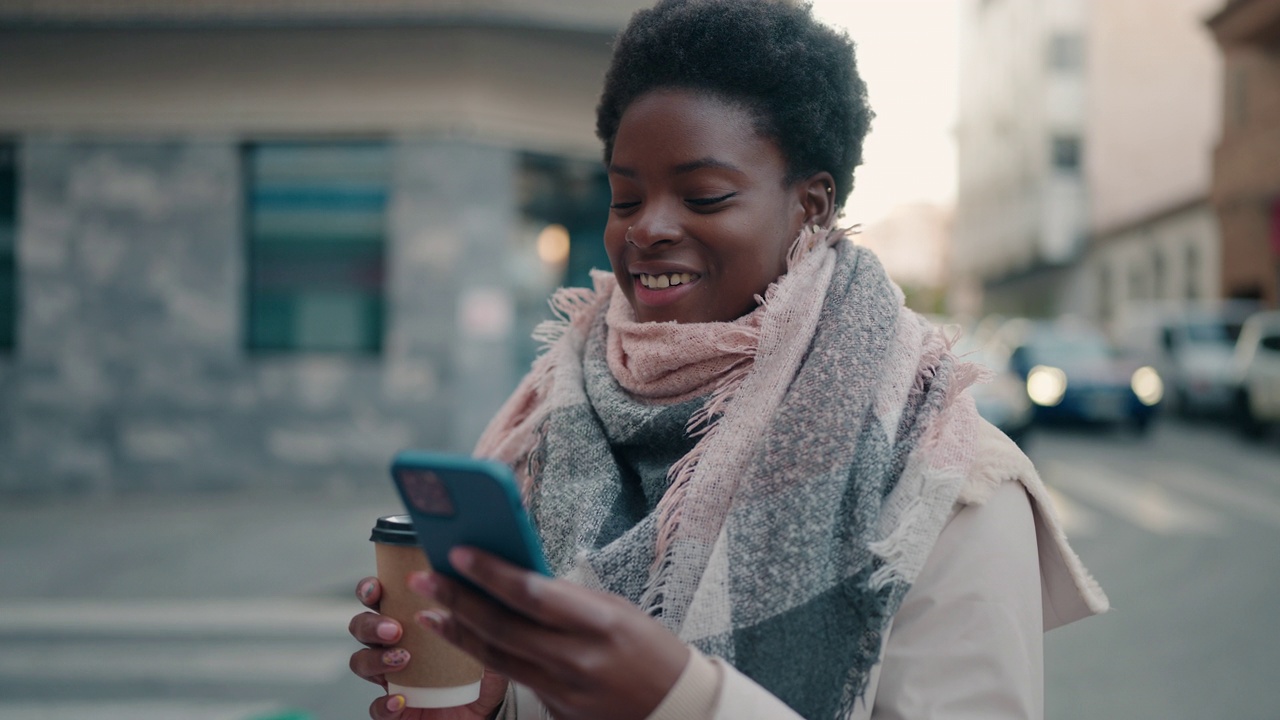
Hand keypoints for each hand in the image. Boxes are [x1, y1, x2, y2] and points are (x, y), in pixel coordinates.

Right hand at [348, 576, 508, 719]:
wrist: (484, 711)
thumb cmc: (479, 670)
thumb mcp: (484, 638)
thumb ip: (474, 617)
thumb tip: (464, 589)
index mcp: (409, 621)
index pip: (378, 598)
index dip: (369, 590)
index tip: (377, 590)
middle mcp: (393, 645)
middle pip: (360, 627)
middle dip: (371, 625)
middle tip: (395, 629)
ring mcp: (390, 677)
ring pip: (360, 663)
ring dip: (374, 659)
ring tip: (403, 659)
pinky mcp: (393, 709)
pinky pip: (375, 708)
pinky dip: (383, 704)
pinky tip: (400, 700)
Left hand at [410, 548, 690, 719]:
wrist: (675, 707)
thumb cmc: (649, 648)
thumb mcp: (617, 610)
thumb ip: (566, 599)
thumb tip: (513, 577)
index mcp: (600, 623)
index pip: (532, 593)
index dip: (490, 573)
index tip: (458, 552)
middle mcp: (577, 659)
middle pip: (502, 627)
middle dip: (457, 599)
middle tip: (424, 578)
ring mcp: (564, 691)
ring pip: (497, 656)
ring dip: (458, 632)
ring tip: (430, 611)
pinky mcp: (556, 711)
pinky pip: (513, 678)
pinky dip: (485, 655)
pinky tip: (464, 638)